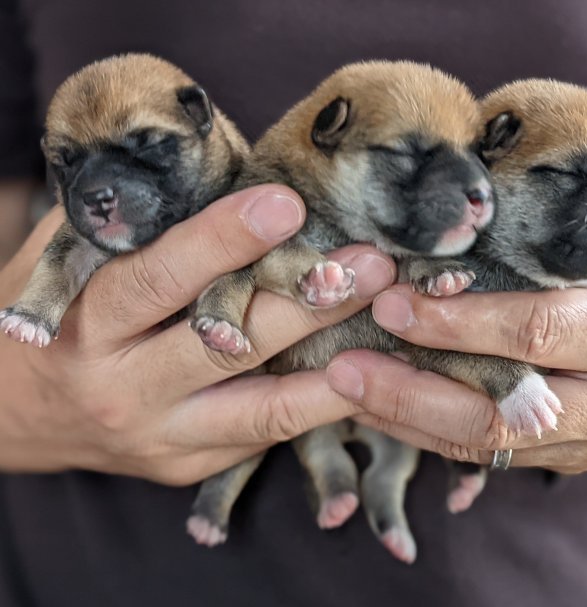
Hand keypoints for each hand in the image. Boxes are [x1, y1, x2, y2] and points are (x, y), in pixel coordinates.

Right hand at [0, 185, 395, 483]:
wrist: (14, 413)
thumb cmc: (56, 318)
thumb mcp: (73, 259)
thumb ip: (140, 224)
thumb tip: (221, 170)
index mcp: (89, 324)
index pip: (161, 277)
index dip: (225, 240)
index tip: (288, 205)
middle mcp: (124, 389)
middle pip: (227, 345)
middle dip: (305, 302)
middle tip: (372, 263)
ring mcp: (161, 437)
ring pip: (263, 408)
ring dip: (334, 364)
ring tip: (387, 321)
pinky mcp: (189, 466)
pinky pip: (266, 435)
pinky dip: (320, 404)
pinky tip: (366, 373)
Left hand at [326, 186, 586, 472]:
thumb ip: (568, 208)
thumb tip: (478, 158)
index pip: (536, 329)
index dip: (462, 320)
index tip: (396, 300)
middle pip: (504, 402)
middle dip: (419, 383)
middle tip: (349, 357)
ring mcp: (584, 438)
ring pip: (486, 442)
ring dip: (408, 418)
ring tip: (343, 388)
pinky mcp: (560, 458)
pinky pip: (485, 456)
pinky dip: (426, 435)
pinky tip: (376, 411)